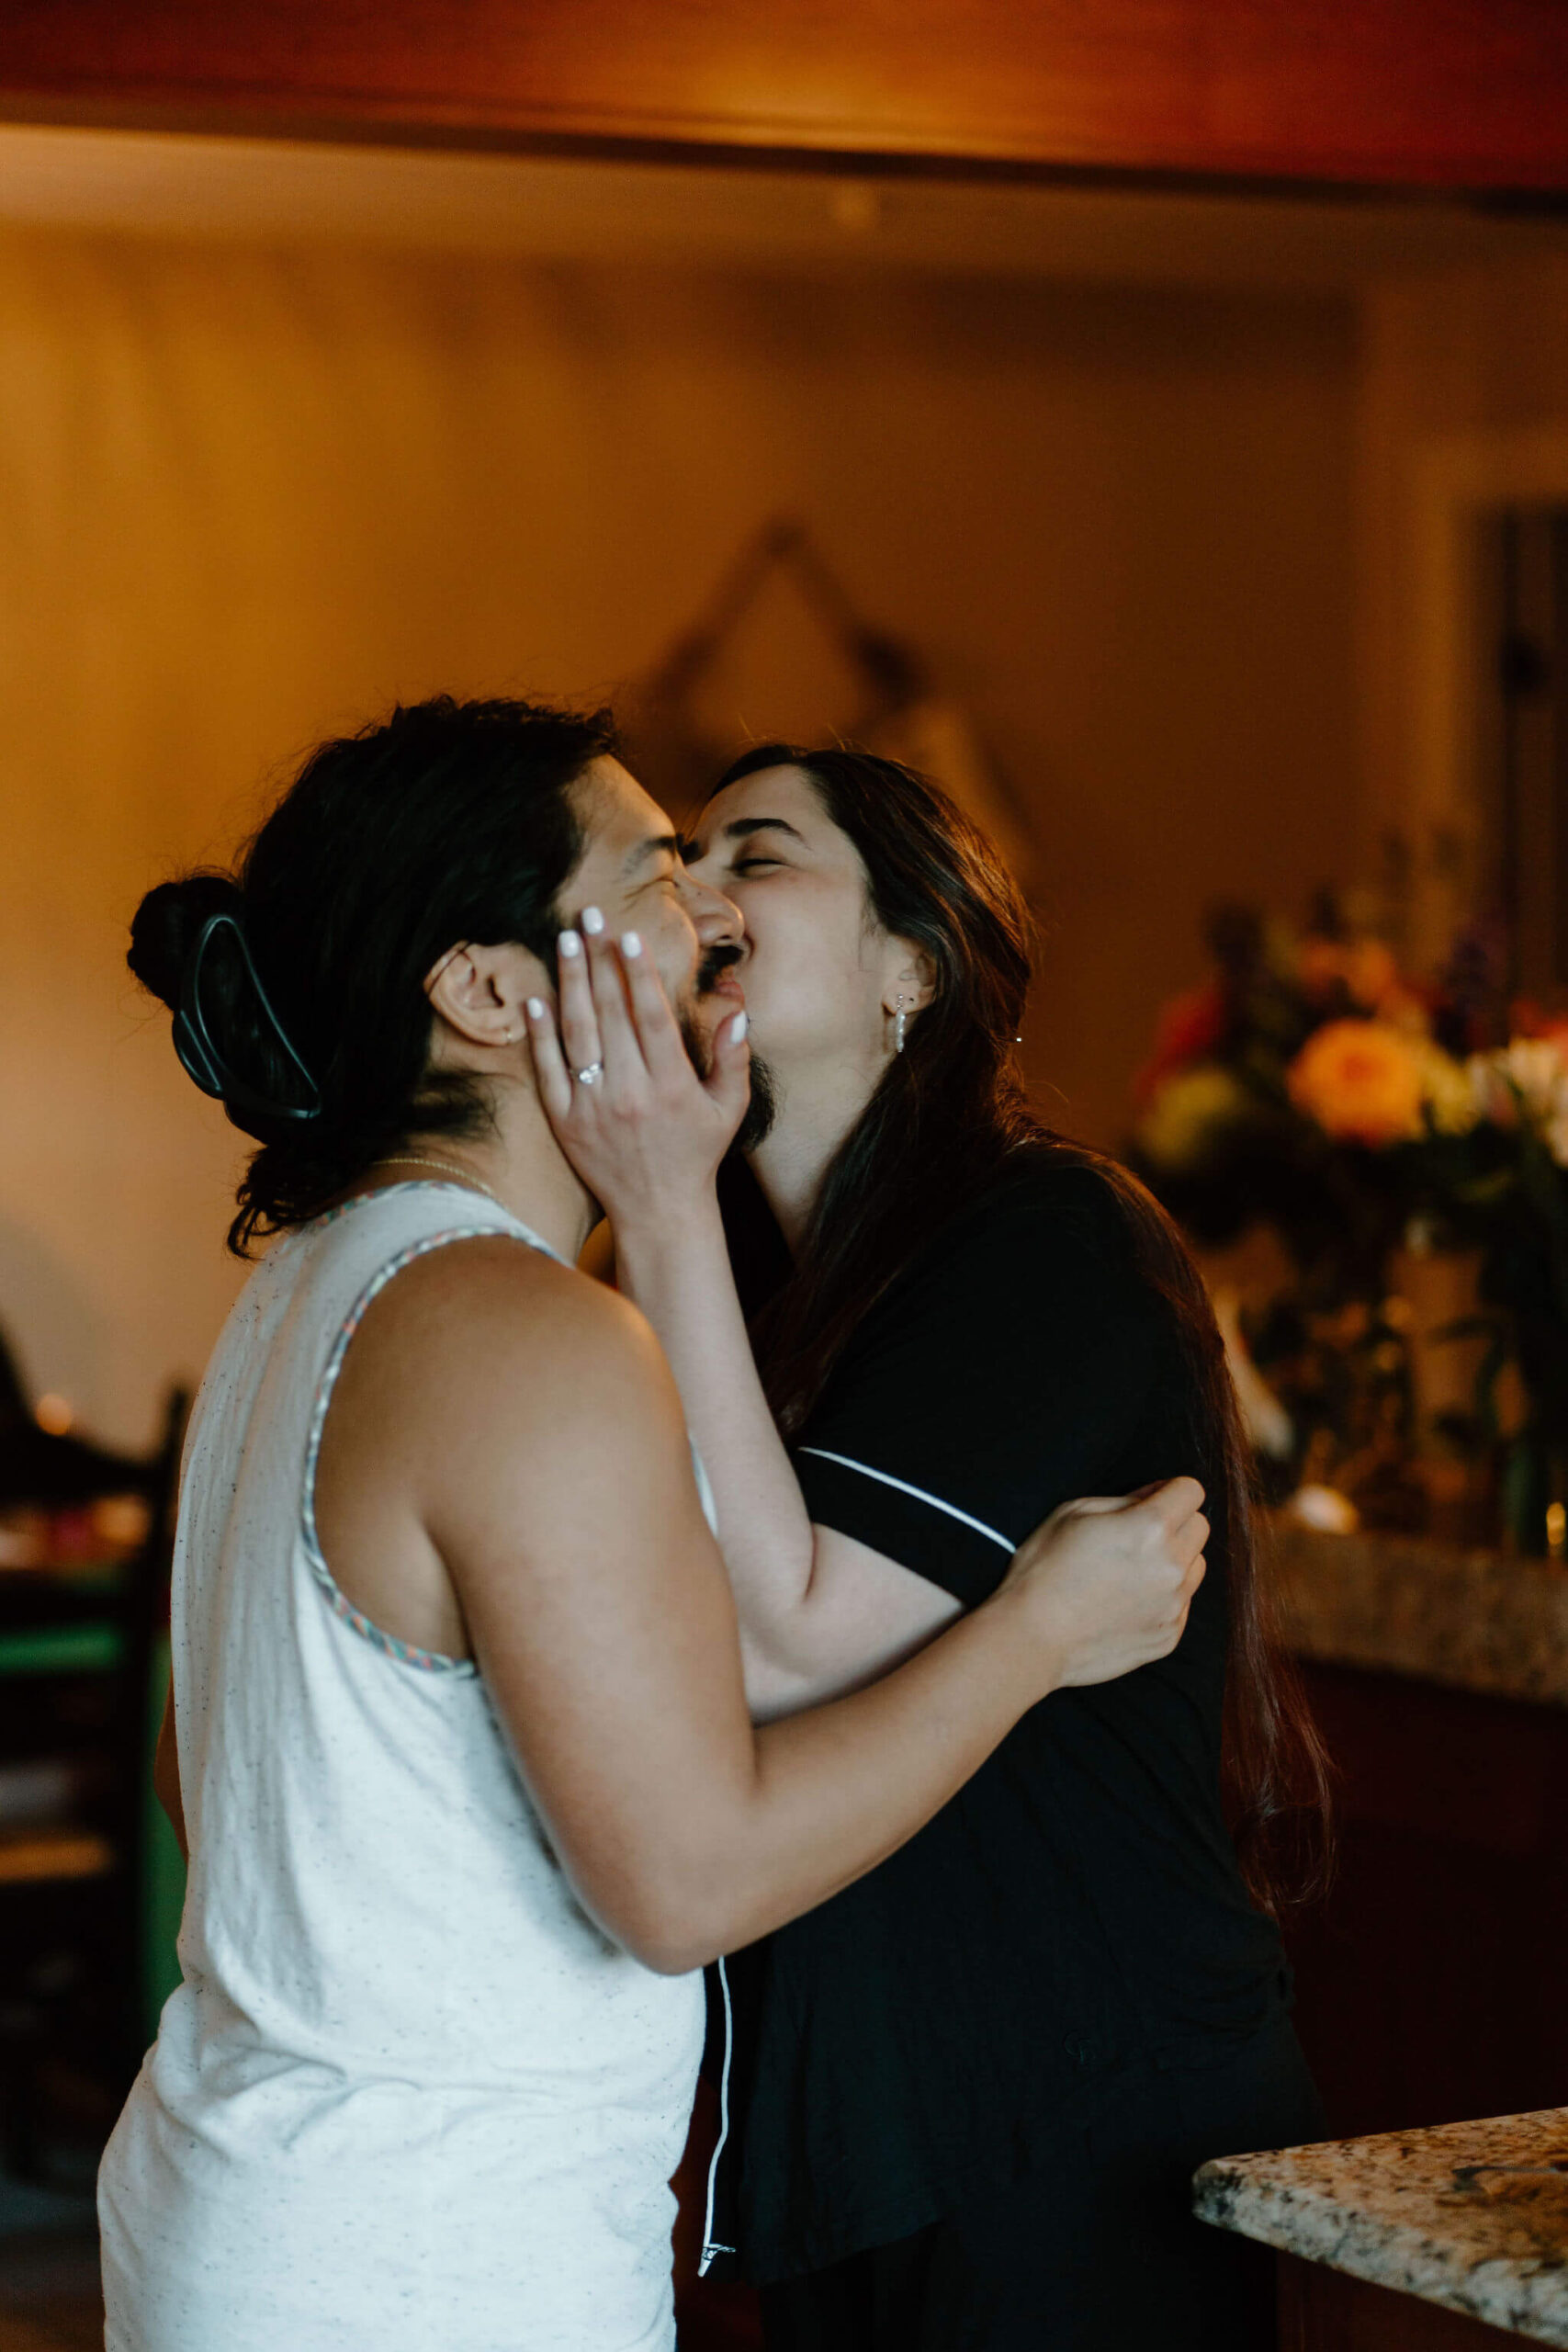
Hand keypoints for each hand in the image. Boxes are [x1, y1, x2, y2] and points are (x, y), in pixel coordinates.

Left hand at [524, 918, 752, 1232]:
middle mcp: (629, 1093)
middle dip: (599, 961)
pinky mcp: (566, 1123)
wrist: (658, 1211)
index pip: (650, 1018)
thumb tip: (740, 1011)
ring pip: (577, 1034)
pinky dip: (540, 1036)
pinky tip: (536, 999)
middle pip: (610, 1015)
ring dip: (569, 984)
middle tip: (589, 917)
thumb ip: (734, 1059)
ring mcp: (593, 1108)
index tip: (628, 935)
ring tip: (565, 942)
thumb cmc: (696, 1153)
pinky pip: (549, 1072)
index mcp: (671, 1086)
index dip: (638, 974)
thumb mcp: (728, 1109)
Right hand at [996, 1477, 1207, 1688]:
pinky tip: (1127, 1601)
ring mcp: (1174, 1605)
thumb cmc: (1044, 1569)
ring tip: (1134, 1571)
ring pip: (1196, 1566)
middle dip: (1176, 1522)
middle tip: (1139, 1535)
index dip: (1170, 1490)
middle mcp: (1172, 1566)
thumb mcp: (1073, 1512)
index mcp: (1150, 1528)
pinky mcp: (1169, 1636)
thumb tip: (1153, 1496)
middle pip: (1200, 1527)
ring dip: (1175, 1561)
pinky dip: (1164, 1597)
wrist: (1032, 1637)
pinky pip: (1182, 1604)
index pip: (1192, 1491)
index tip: (1152, 1499)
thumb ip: (1123, 1499)